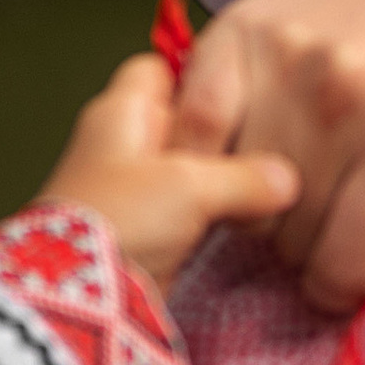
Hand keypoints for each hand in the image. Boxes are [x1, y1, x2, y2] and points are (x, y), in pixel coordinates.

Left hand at [42, 55, 299, 297]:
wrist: (79, 298)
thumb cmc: (121, 221)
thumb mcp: (192, 185)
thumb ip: (247, 176)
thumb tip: (285, 180)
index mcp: (121, 112)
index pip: (163, 67)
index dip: (203, 73)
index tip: (244, 87)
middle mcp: (122, 144)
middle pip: (185, 119)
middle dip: (222, 134)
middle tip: (263, 142)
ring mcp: (131, 189)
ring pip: (190, 167)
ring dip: (220, 181)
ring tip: (259, 186)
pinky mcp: (143, 230)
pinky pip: (187, 209)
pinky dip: (211, 214)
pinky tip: (241, 220)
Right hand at [169, 0, 364, 316]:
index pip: (346, 265)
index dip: (337, 288)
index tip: (335, 278)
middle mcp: (350, 100)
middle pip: (288, 237)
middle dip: (300, 246)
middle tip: (313, 221)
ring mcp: (285, 66)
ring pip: (234, 196)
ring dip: (251, 206)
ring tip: (281, 182)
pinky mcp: (232, 38)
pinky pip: (189, 137)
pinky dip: (201, 158)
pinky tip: (231, 155)